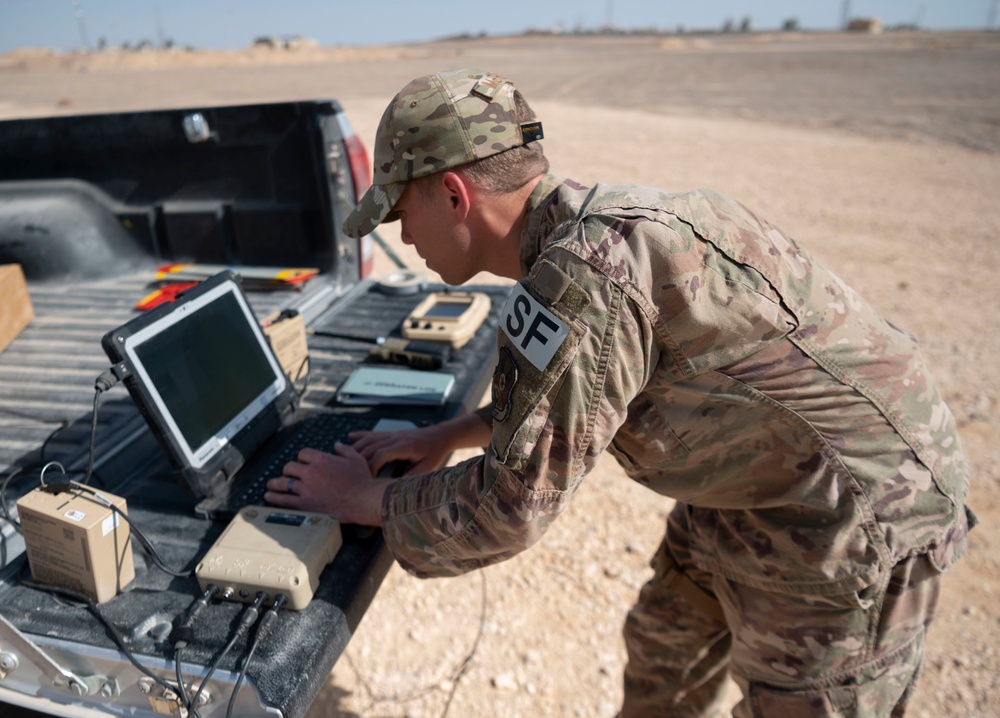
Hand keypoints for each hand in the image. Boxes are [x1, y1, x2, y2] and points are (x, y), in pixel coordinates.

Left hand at [264, 443, 388, 525]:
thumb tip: (336, 445)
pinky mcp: (305, 504)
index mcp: (322, 459)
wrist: (362, 499)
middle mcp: (310, 472)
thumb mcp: (356, 458)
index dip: (302, 458)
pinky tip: (269, 497)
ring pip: (283, 483)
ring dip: (276, 483)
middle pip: (290, 467)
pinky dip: (275, 498)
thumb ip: (344, 449)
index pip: (303, 454)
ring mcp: (306, 489)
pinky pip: (284, 500)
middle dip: (289, 470)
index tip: (303, 462)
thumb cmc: (362, 480)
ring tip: (271, 485)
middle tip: (288, 474)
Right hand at [348, 424, 454, 476]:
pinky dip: (360, 436)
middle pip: (371, 447)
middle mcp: (395, 438)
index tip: (367, 478)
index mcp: (404, 446)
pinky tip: (349, 437)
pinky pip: (372, 434)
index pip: (381, 454)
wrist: (440, 436)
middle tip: (349, 473)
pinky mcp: (391, 434)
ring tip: (343, 458)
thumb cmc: (434, 453)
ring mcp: (392, 434)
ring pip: (369, 440)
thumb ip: (412, 477)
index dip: (372, 466)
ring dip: (356, 448)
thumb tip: (396, 489)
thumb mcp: (427, 468)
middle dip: (359, 460)